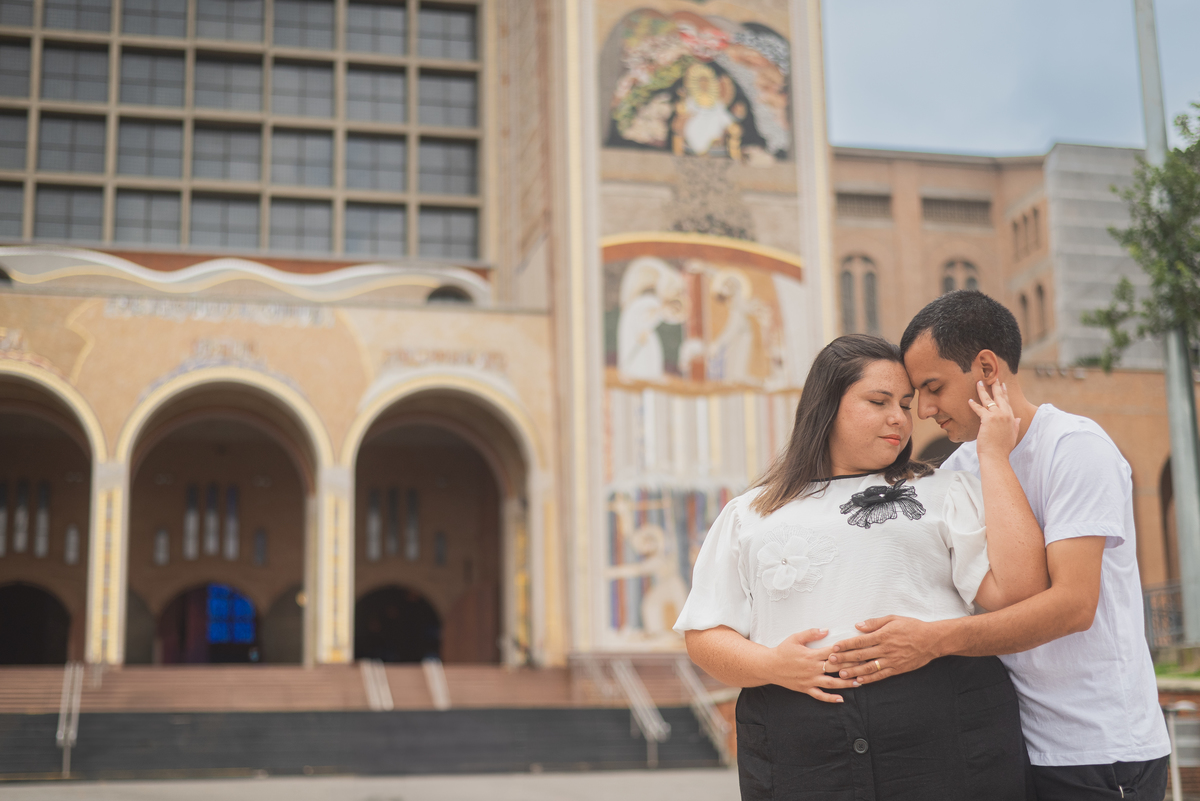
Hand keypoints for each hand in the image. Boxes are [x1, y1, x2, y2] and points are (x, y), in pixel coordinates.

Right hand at [767, 628, 857, 702]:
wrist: (769, 666)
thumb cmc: (783, 651)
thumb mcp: (795, 638)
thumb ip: (811, 633)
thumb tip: (826, 630)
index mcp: (811, 655)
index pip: (833, 653)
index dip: (846, 651)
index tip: (859, 650)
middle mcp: (812, 668)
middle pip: (836, 668)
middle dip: (851, 667)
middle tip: (865, 666)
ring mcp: (810, 680)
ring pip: (832, 684)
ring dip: (846, 684)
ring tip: (859, 683)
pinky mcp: (806, 689)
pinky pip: (820, 695)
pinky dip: (831, 698)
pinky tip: (841, 699)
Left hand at [826, 616, 943, 684]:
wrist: (932, 640)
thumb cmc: (912, 627)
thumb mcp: (893, 619)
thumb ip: (874, 623)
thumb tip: (858, 626)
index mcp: (883, 635)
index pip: (860, 641)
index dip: (846, 645)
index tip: (834, 648)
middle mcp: (885, 649)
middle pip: (861, 655)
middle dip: (844, 659)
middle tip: (830, 662)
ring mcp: (891, 660)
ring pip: (869, 668)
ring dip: (854, 672)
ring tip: (841, 674)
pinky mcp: (897, 669)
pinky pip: (881, 675)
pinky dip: (869, 679)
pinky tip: (859, 681)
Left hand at [969, 381, 1020, 460]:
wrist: (996, 456)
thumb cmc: (1003, 448)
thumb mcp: (1013, 435)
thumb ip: (1015, 425)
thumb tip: (1019, 419)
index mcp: (1011, 418)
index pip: (1007, 402)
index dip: (1004, 393)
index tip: (1002, 385)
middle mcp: (1005, 415)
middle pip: (1000, 397)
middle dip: (996, 386)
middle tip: (992, 377)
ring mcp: (997, 416)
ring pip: (989, 400)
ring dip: (983, 390)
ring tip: (979, 382)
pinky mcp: (988, 419)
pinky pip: (979, 409)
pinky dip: (974, 404)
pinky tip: (969, 400)